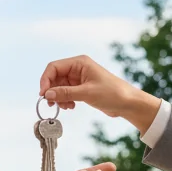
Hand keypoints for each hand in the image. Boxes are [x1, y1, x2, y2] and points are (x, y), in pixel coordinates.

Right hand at [39, 55, 161, 133]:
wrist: (128, 103)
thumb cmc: (112, 93)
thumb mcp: (87, 93)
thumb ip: (65, 93)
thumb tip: (46, 94)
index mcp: (79, 63)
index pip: (54, 67)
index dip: (46, 80)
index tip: (43, 94)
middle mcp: (77, 68)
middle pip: (54, 77)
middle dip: (52, 91)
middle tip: (51, 104)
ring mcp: (79, 78)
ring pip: (59, 86)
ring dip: (58, 97)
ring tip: (65, 107)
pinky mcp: (81, 88)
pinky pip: (66, 92)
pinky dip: (65, 100)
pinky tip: (71, 106)